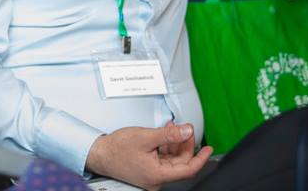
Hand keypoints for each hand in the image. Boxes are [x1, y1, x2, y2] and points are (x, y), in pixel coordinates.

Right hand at [86, 122, 211, 189]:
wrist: (99, 153)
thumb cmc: (117, 148)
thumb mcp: (146, 137)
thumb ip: (169, 135)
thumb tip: (187, 131)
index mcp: (158, 175)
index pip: (188, 169)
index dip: (200, 158)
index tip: (208, 148)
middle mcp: (156, 178)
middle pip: (180, 163)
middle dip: (184, 145)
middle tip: (186, 130)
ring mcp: (151, 175)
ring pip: (171, 161)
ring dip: (174, 144)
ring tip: (173, 129)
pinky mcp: (146, 170)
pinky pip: (161, 159)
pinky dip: (165, 147)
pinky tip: (163, 135)